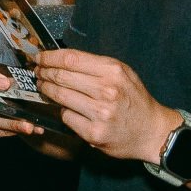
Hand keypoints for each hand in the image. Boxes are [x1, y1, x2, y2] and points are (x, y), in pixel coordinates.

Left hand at [27, 48, 170, 163]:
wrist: (152, 131)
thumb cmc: (135, 100)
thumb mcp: (123, 73)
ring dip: (47, 90)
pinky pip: (66, 117)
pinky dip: (62, 111)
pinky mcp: (94, 133)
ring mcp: (100, 113)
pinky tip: (64, 107)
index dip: (50, 57)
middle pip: (61, 76)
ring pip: (60, 96)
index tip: (40, 58)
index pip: (71, 59)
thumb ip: (96, 66)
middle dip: (44, 73)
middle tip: (38, 73)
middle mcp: (107, 91)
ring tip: (44, 87)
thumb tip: (62, 59)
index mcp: (113, 71)